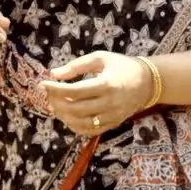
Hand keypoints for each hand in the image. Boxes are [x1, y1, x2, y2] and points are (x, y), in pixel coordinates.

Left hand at [38, 52, 155, 137]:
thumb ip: (76, 66)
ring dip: (63, 115)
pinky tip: (67, 116)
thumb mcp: (100, 58)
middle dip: (56, 102)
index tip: (43, 84)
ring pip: (81, 123)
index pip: (75, 91)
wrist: (148, 82)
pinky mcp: (113, 124)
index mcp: (106, 84)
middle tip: (48, 94)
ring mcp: (112, 116)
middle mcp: (110, 103)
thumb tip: (54, 74)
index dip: (56, 89)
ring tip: (55, 104)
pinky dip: (75, 126)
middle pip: (75, 109)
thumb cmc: (122, 66)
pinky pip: (90, 131)